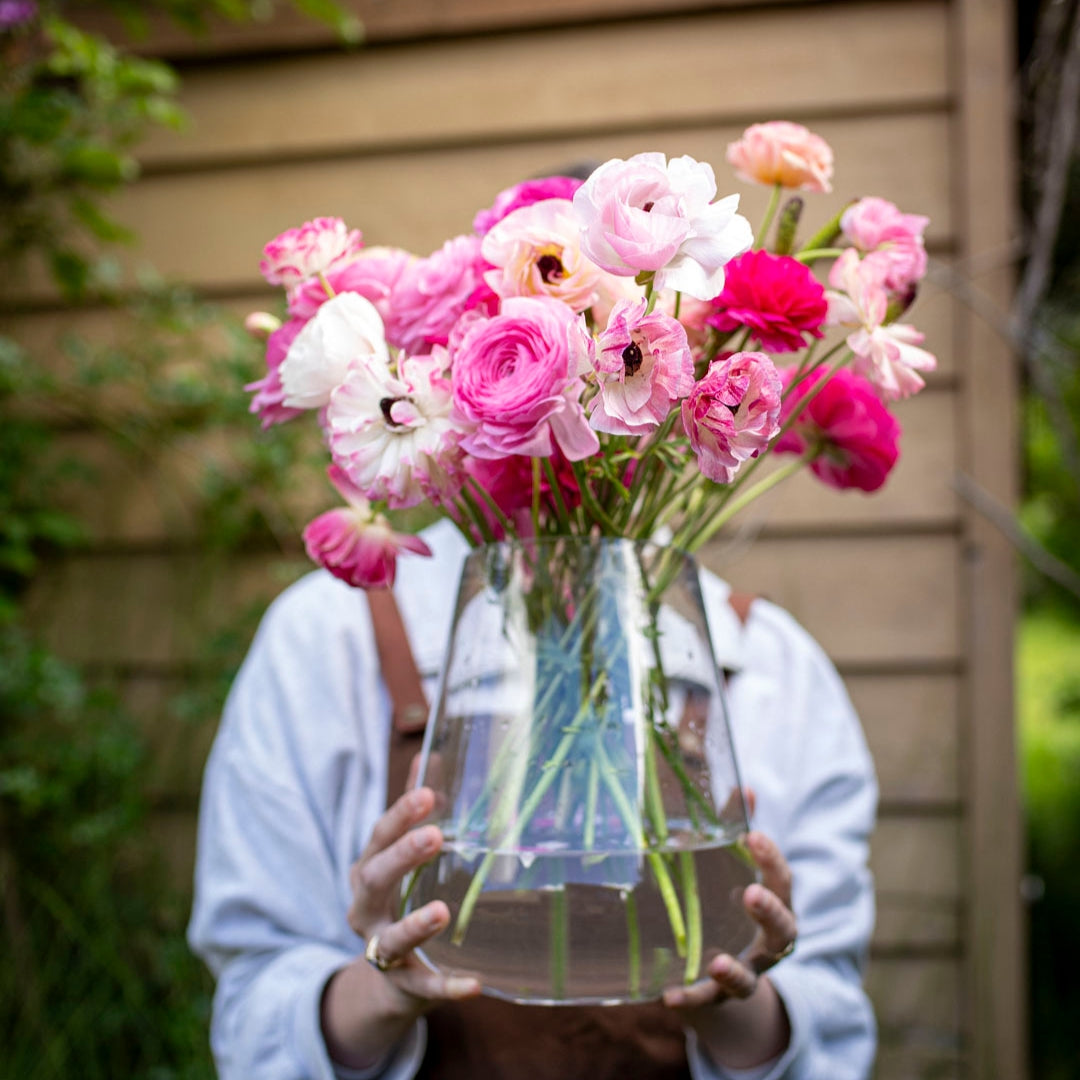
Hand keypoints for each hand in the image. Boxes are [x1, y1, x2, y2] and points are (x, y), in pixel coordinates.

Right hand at [321, 785, 479, 1069]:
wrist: (388, 975)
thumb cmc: (400, 896)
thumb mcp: (401, 853)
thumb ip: (414, 809)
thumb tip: (432, 754)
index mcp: (369, 869)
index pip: (379, 836)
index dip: (401, 815)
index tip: (427, 793)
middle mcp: (366, 909)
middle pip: (375, 879)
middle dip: (402, 856)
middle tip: (435, 836)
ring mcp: (381, 949)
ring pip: (391, 939)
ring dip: (415, 924)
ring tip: (442, 910)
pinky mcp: (404, 984)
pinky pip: (424, 987)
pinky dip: (447, 987)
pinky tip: (474, 984)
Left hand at [662, 829, 795, 1069]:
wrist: (719, 979)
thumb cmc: (729, 907)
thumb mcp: (736, 870)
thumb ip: (738, 830)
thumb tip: (744, 785)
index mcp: (773, 907)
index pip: (783, 883)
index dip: (772, 860)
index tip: (753, 836)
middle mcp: (766, 945)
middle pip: (782, 932)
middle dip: (769, 912)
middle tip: (750, 893)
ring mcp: (745, 974)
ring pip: (748, 979)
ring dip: (734, 970)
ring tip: (716, 961)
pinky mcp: (716, 999)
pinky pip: (706, 1003)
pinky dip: (691, 999)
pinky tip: (669, 995)